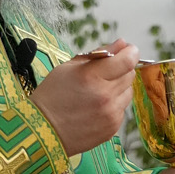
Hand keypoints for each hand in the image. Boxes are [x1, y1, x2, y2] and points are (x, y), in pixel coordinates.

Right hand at [33, 39, 138, 155]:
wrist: (43, 130)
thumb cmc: (53, 95)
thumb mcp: (70, 67)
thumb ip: (99, 54)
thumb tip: (122, 44)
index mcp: (92, 77)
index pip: (127, 61)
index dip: (131, 52)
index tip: (128, 50)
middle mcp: (105, 96)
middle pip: (130, 75)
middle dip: (122, 69)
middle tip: (105, 72)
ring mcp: (110, 114)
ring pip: (128, 92)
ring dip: (119, 88)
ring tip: (98, 91)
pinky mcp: (112, 128)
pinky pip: (122, 109)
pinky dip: (114, 105)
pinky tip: (96, 106)